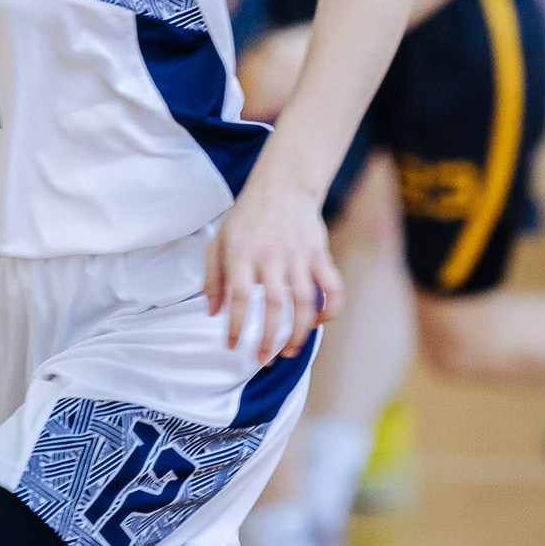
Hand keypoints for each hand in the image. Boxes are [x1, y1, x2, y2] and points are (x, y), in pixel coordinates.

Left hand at [203, 171, 342, 365]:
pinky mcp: (319, 254)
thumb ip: (212, 277)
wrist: (283, 185)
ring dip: (298, 331)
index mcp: (242, 253)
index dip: (237, 326)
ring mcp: (298, 255)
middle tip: (263, 360)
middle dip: (269, 338)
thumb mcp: (219, 241)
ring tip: (289, 351)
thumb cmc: (246, 217)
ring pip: (304, 301)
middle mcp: (271, 255)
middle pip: (274, 304)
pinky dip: (330, 309)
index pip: (239, 296)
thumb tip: (212, 313)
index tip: (233, 347)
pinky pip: (332, 286)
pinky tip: (318, 324)